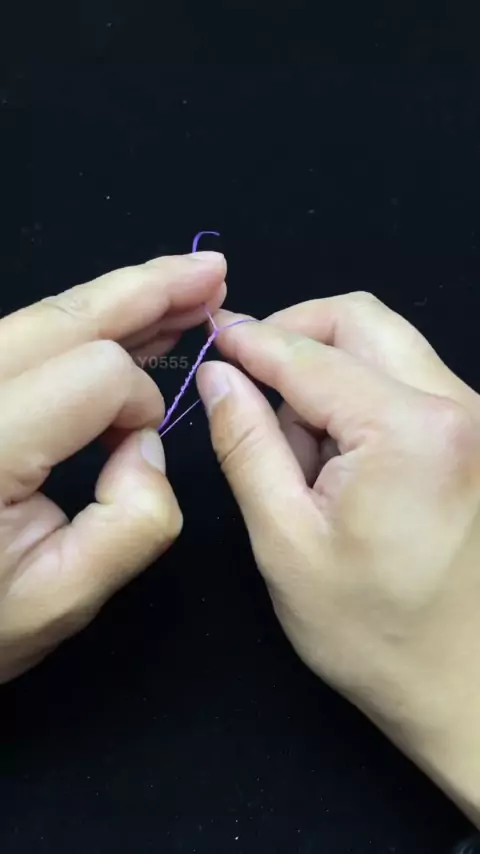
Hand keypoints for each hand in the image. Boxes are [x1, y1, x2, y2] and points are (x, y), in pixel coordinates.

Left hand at [0, 250, 225, 682]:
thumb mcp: (60, 600)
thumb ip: (132, 523)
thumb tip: (145, 443)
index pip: (94, 375)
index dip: (140, 403)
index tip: (138, 453)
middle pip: (63, 316)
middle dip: (146, 290)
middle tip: (211, 273)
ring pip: (40, 317)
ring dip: (117, 300)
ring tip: (180, 289)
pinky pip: (24, 340)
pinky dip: (81, 326)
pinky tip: (122, 321)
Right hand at [197, 293, 479, 824]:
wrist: (465, 685)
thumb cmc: (376, 634)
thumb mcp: (286, 541)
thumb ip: (247, 445)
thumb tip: (220, 378)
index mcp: (410, 432)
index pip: (310, 354)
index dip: (251, 341)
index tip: (212, 337)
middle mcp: (458, 409)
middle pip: (363, 320)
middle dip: (296, 333)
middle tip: (249, 375)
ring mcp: (476, 421)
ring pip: (385, 347)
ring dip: (329, 371)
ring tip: (299, 448)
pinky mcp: (475, 438)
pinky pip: (407, 383)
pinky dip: (360, 397)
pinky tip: (337, 457)